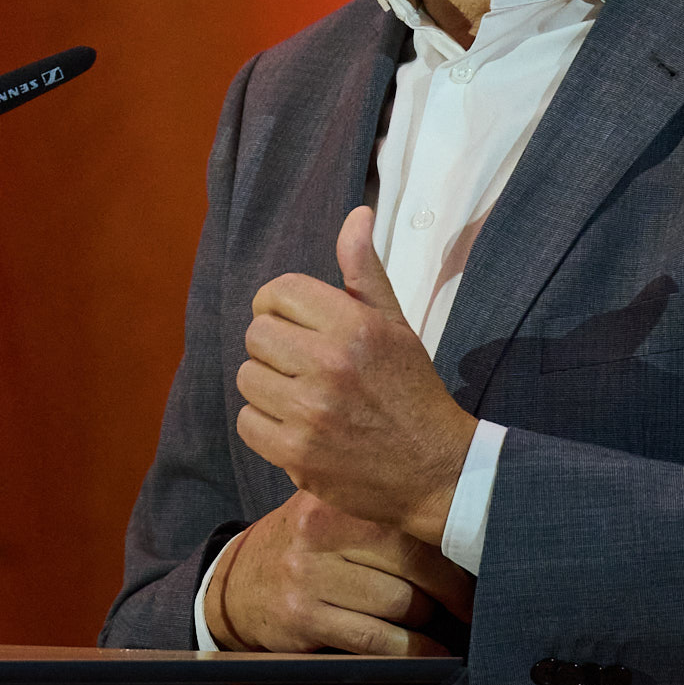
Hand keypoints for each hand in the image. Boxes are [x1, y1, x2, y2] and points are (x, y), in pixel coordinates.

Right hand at [207, 488, 474, 655]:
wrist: (238, 584)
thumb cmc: (304, 549)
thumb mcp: (330, 512)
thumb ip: (381, 513)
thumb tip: (464, 532)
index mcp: (334, 499)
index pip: (414, 524)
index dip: (456, 553)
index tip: (479, 569)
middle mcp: (318, 530)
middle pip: (415, 564)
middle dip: (451, 592)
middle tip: (467, 604)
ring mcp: (307, 575)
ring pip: (401, 604)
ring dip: (429, 623)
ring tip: (436, 624)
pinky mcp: (302, 617)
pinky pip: (377, 640)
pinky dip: (412, 651)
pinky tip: (427, 651)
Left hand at [234, 204, 481, 541]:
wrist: (436, 469)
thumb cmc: (411, 390)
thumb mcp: (396, 325)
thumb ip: (365, 272)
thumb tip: (357, 215)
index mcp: (354, 325)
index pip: (278, 292)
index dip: (278, 306)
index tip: (293, 323)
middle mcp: (329, 364)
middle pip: (256, 333)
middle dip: (275, 347)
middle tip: (302, 365)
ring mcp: (310, 412)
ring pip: (247, 377)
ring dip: (267, 387)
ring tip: (301, 397)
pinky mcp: (296, 454)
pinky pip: (247, 422)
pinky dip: (264, 425)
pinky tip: (296, 427)